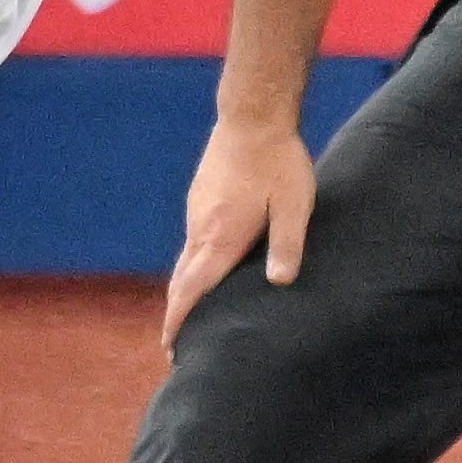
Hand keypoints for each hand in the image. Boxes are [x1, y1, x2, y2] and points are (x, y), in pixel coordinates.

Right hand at [163, 115, 317, 343]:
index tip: (168, 345)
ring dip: (183, 290)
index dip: (179, 319)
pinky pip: (190, 241)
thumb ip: (286, 245)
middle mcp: (201, 228)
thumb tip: (280, 283)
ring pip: (184, 261)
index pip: (192, 288)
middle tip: (174, 343)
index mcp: (221, 236)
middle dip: (176, 313)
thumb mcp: (293, 205)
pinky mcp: (199, 199)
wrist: (251, 116)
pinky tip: (204, 268)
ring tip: (189, 312)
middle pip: (181, 281)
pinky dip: (190, 265)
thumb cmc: (278, 162)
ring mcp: (196, 212)